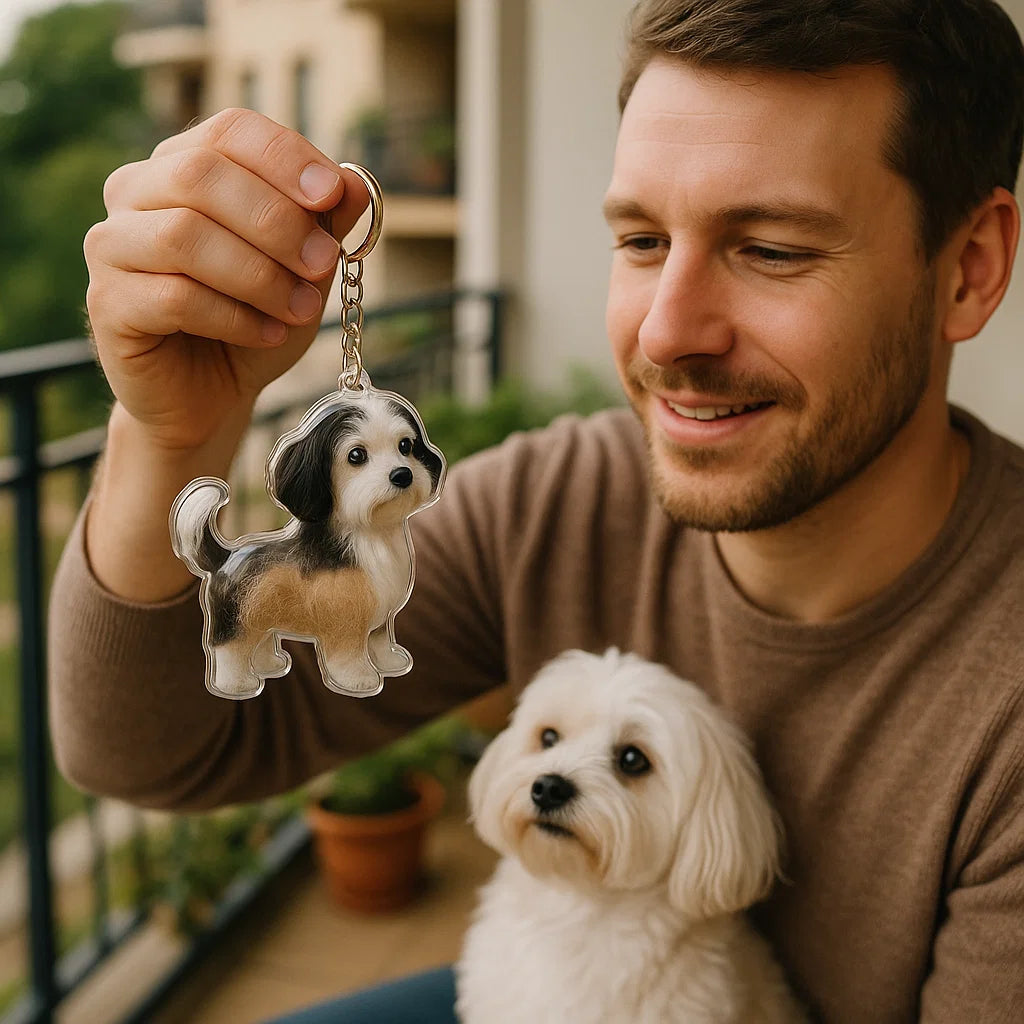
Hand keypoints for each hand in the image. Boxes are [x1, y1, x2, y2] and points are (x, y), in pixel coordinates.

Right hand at [83, 108, 370, 451]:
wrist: (212, 395)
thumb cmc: (256, 318)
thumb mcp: (304, 270)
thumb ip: (325, 223)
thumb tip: (353, 181)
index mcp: (185, 165)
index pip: (229, 131)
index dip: (284, 156)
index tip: (332, 195)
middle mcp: (137, 192)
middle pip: (200, 174)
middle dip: (275, 220)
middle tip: (323, 263)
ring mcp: (112, 245)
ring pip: (183, 235)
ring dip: (258, 274)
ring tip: (300, 310)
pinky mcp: (107, 303)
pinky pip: (174, 297)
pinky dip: (234, 317)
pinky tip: (267, 334)